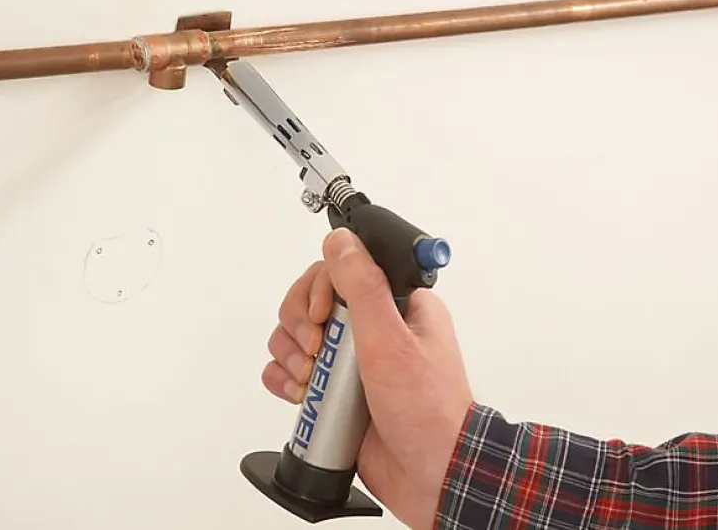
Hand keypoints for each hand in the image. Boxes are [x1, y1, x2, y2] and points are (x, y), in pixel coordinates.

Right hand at [262, 227, 473, 528]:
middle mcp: (373, 328)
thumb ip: (363, 287)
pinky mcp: (334, 391)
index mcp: (398, 305)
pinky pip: (292, 373)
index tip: (321, 316)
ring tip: (310, 380)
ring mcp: (351, 361)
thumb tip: (341, 242)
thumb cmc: (428, 411)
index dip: (319, 289)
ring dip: (292, 356)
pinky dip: (285, 380)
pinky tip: (299, 394)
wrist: (431, 476)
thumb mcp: (392, 340)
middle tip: (316, 352)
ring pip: (297, 337)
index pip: (341, 271)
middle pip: (310, 302)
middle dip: (301, 326)